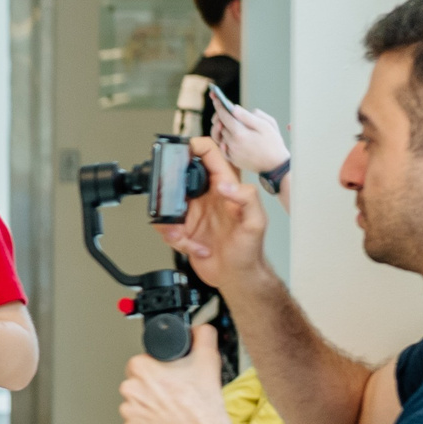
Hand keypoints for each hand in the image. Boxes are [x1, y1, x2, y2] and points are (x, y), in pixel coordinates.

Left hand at [119, 325, 230, 423]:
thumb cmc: (202, 409)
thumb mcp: (208, 362)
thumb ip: (203, 337)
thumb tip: (200, 329)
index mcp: (141, 368)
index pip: (145, 362)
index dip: (161, 370)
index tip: (173, 378)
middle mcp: (129, 388)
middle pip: (140, 384)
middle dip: (156, 390)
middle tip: (177, 397)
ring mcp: (128, 412)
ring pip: (139, 406)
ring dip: (152, 409)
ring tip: (174, 414)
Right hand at [154, 138, 267, 291]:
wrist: (237, 277)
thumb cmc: (250, 253)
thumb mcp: (256, 224)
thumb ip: (246, 198)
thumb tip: (226, 184)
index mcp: (227, 186)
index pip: (210, 154)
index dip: (195, 145)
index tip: (183, 150)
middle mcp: (209, 195)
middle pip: (180, 175)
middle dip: (171, 188)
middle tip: (174, 204)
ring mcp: (195, 211)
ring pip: (168, 202)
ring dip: (170, 221)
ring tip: (184, 235)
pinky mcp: (184, 227)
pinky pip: (167, 225)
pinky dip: (173, 237)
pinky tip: (192, 246)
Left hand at [210, 88, 290, 176]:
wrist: (275, 166)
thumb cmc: (273, 143)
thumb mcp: (265, 125)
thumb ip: (248, 116)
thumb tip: (234, 108)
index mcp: (240, 134)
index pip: (224, 117)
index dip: (219, 106)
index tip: (216, 98)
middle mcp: (232, 144)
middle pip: (219, 126)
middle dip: (219, 116)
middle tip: (223, 110)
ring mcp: (231, 153)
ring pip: (219, 136)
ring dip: (220, 128)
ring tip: (224, 122)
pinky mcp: (232, 159)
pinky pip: (222, 147)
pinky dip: (222, 140)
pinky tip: (227, 136)